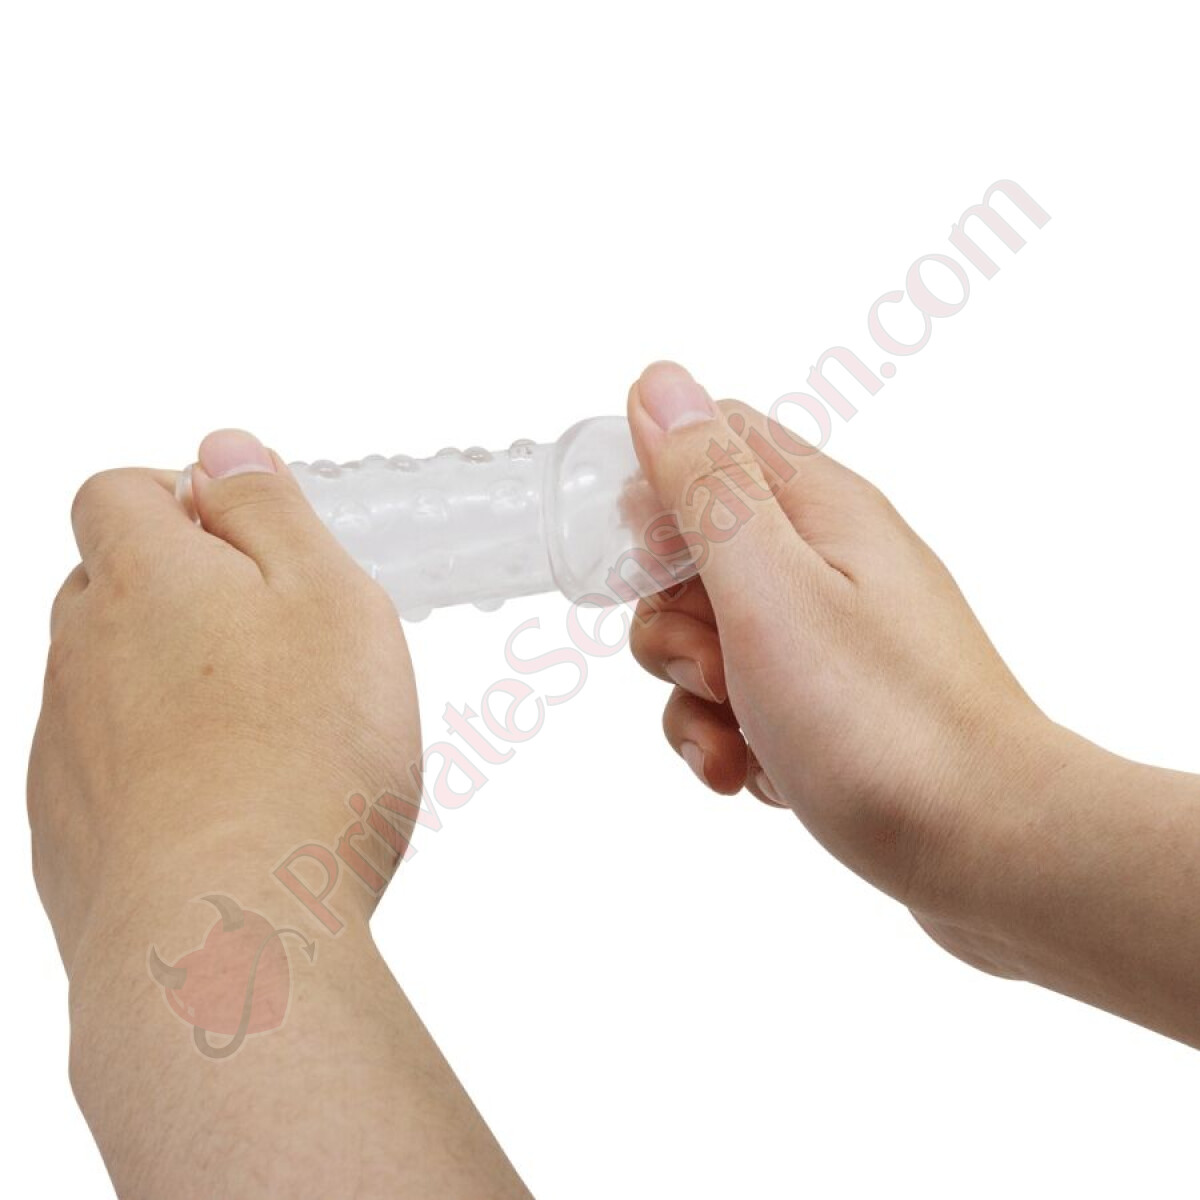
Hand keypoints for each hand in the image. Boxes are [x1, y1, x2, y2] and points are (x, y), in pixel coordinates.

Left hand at [29, 429, 418, 971]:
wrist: (229, 938)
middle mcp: (81, 655)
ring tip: (266, 740)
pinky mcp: (67, 834)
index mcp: (145, 581)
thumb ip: (270, 512)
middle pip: (108, 588)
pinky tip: (228, 808)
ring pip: (105, 682)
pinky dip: (158, 769)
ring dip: (172, 686)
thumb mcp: (330, 599)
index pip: (119, 492)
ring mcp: (64, 750)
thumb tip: (224, 451)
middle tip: (276, 646)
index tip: (250, 539)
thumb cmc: (304, 761)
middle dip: (180, 595)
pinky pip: (105, 771)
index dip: (182, 499)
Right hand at [626, 362, 1062, 930]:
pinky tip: (756, 776)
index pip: (712, 440)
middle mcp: (829, 564)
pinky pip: (744, 704)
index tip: (642, 566)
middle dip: (670, 622)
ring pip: (710, 641)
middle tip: (715, 669)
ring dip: (694, 698)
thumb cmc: (880, 721)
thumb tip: (660, 383)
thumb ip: (707, 488)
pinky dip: (730, 741)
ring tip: (740, 743)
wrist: (994, 852)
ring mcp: (832, 639)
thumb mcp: (770, 591)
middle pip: (696, 555)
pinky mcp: (831, 706)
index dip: (654, 493)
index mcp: (820, 510)